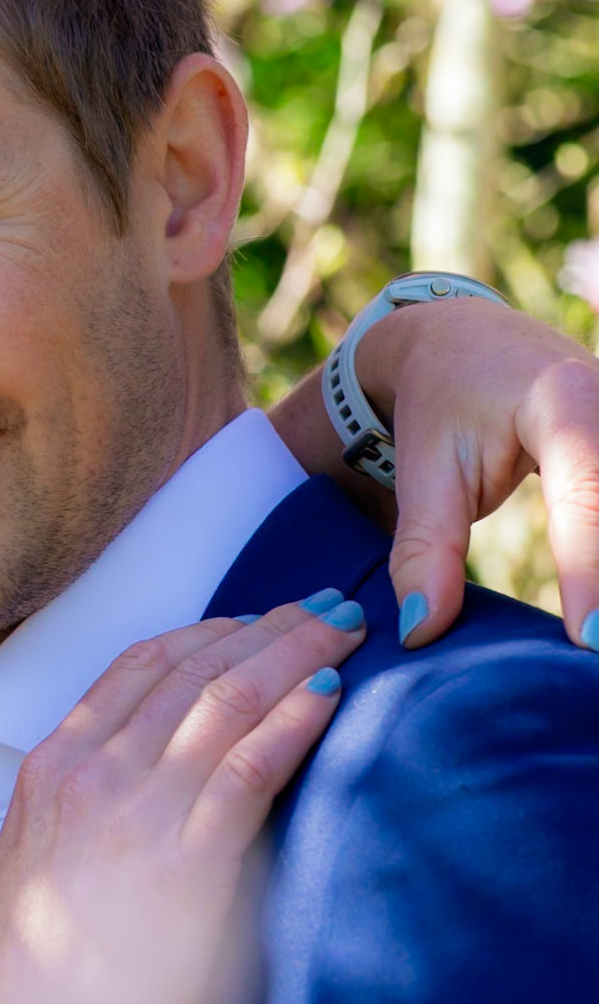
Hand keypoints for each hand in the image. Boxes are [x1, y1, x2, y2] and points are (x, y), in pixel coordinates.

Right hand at [0, 600, 365, 1003]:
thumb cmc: (44, 991)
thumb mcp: (36, 874)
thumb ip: (83, 817)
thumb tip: (150, 788)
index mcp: (46, 774)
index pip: (133, 669)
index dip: (205, 631)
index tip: (256, 618)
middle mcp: (84, 777)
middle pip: (189, 669)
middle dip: (265, 628)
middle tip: (325, 606)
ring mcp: (131, 814)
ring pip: (225, 700)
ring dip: (294, 655)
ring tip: (344, 633)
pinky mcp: (185, 862)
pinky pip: (250, 764)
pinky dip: (295, 720)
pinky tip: (331, 696)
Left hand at [355, 298, 598, 651]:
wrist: (471, 344)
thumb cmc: (443, 404)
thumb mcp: (425, 470)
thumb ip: (424, 550)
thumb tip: (421, 633)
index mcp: (563, 398)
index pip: (586, 494)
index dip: (589, 571)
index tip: (589, 642)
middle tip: (589, 660)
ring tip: (588, 649)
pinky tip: (596, 618)